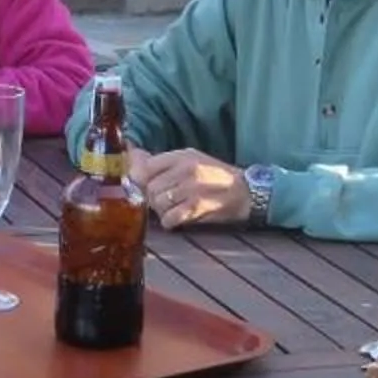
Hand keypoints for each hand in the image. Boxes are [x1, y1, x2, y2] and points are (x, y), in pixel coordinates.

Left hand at [129, 148, 244, 227]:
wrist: (246, 192)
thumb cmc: (215, 175)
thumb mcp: (191, 159)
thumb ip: (162, 162)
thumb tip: (131, 157)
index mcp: (182, 156)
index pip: (145, 167)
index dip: (140, 179)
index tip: (142, 186)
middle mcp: (185, 169)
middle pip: (150, 188)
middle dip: (153, 198)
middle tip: (165, 200)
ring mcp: (191, 189)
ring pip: (157, 204)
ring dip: (162, 210)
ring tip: (174, 208)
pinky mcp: (196, 207)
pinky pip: (168, 219)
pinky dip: (171, 221)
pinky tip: (179, 217)